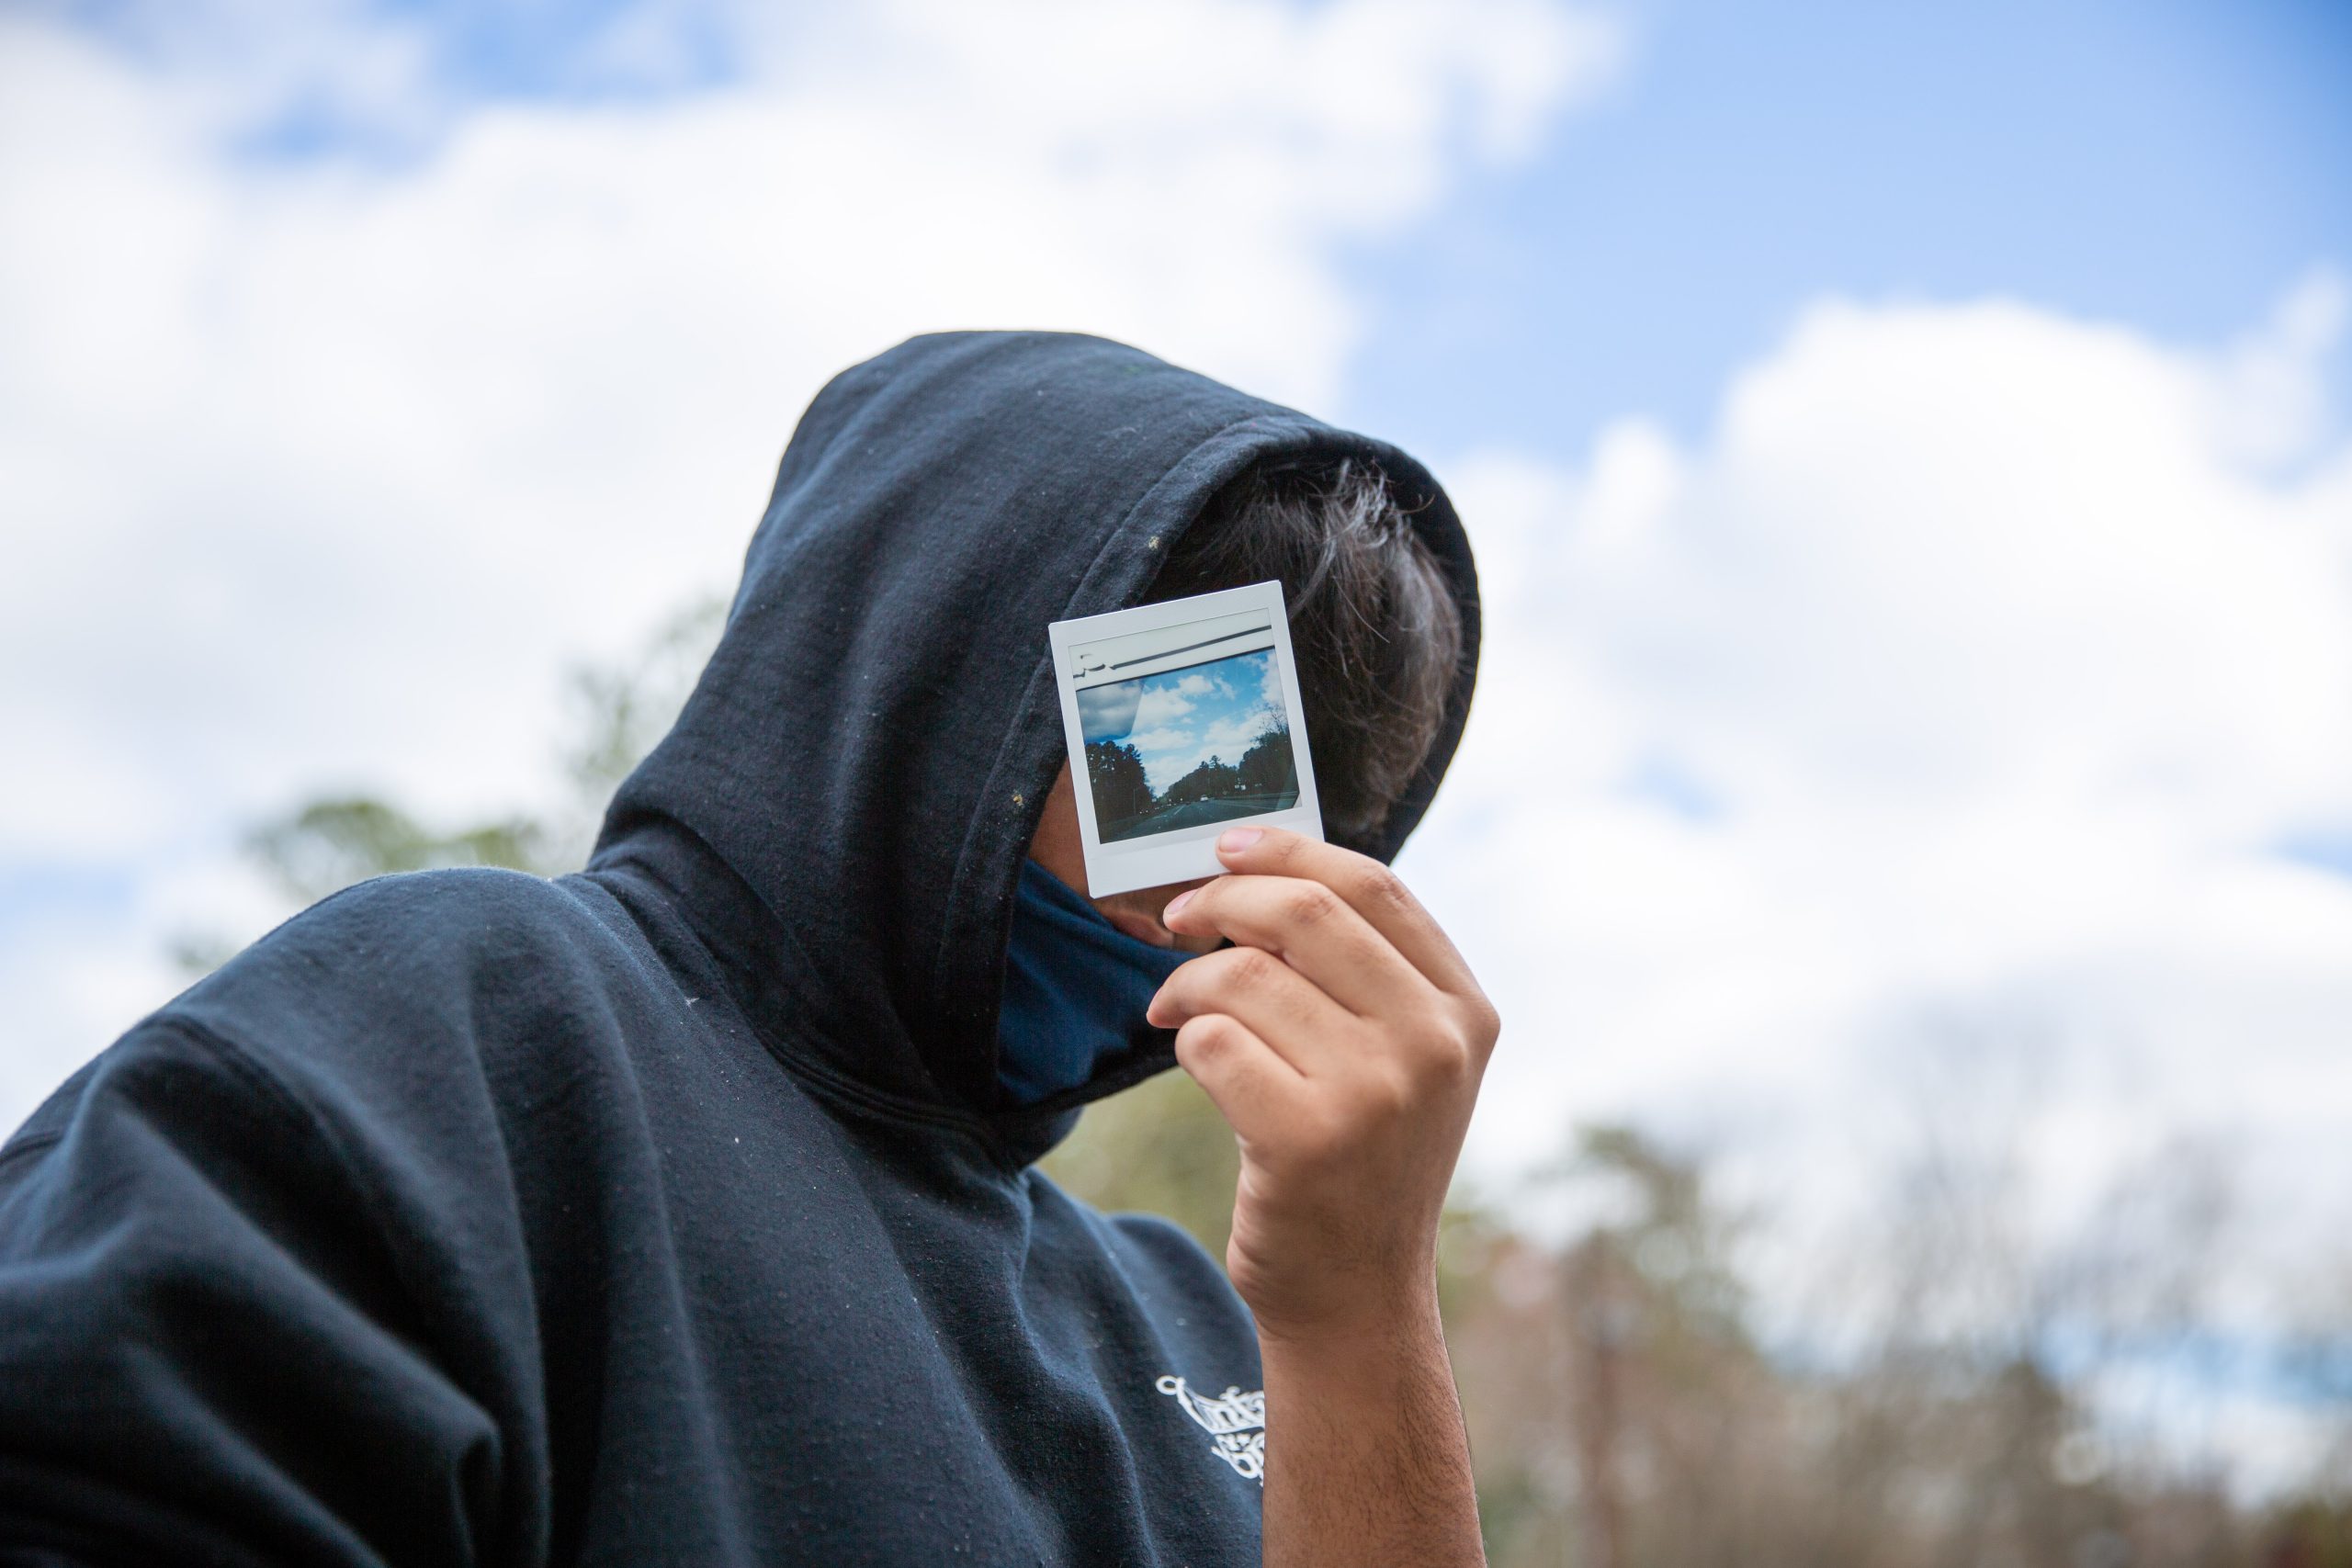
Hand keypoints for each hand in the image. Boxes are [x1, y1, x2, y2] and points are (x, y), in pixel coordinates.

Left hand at [1145, 826, 1499, 1344]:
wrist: (1357, 1295)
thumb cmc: (1360, 1158)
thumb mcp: (1401, 1059)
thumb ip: (1361, 970)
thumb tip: (1256, 869)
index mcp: (1464, 1009)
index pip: (1374, 886)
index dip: (1290, 852)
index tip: (1227, 847)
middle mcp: (1433, 1044)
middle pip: (1305, 914)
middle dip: (1221, 902)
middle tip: (1176, 920)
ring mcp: (1375, 1092)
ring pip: (1244, 976)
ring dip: (1186, 984)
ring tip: (1172, 1009)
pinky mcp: (1306, 1138)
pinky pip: (1211, 1042)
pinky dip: (1184, 1040)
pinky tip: (1190, 1061)